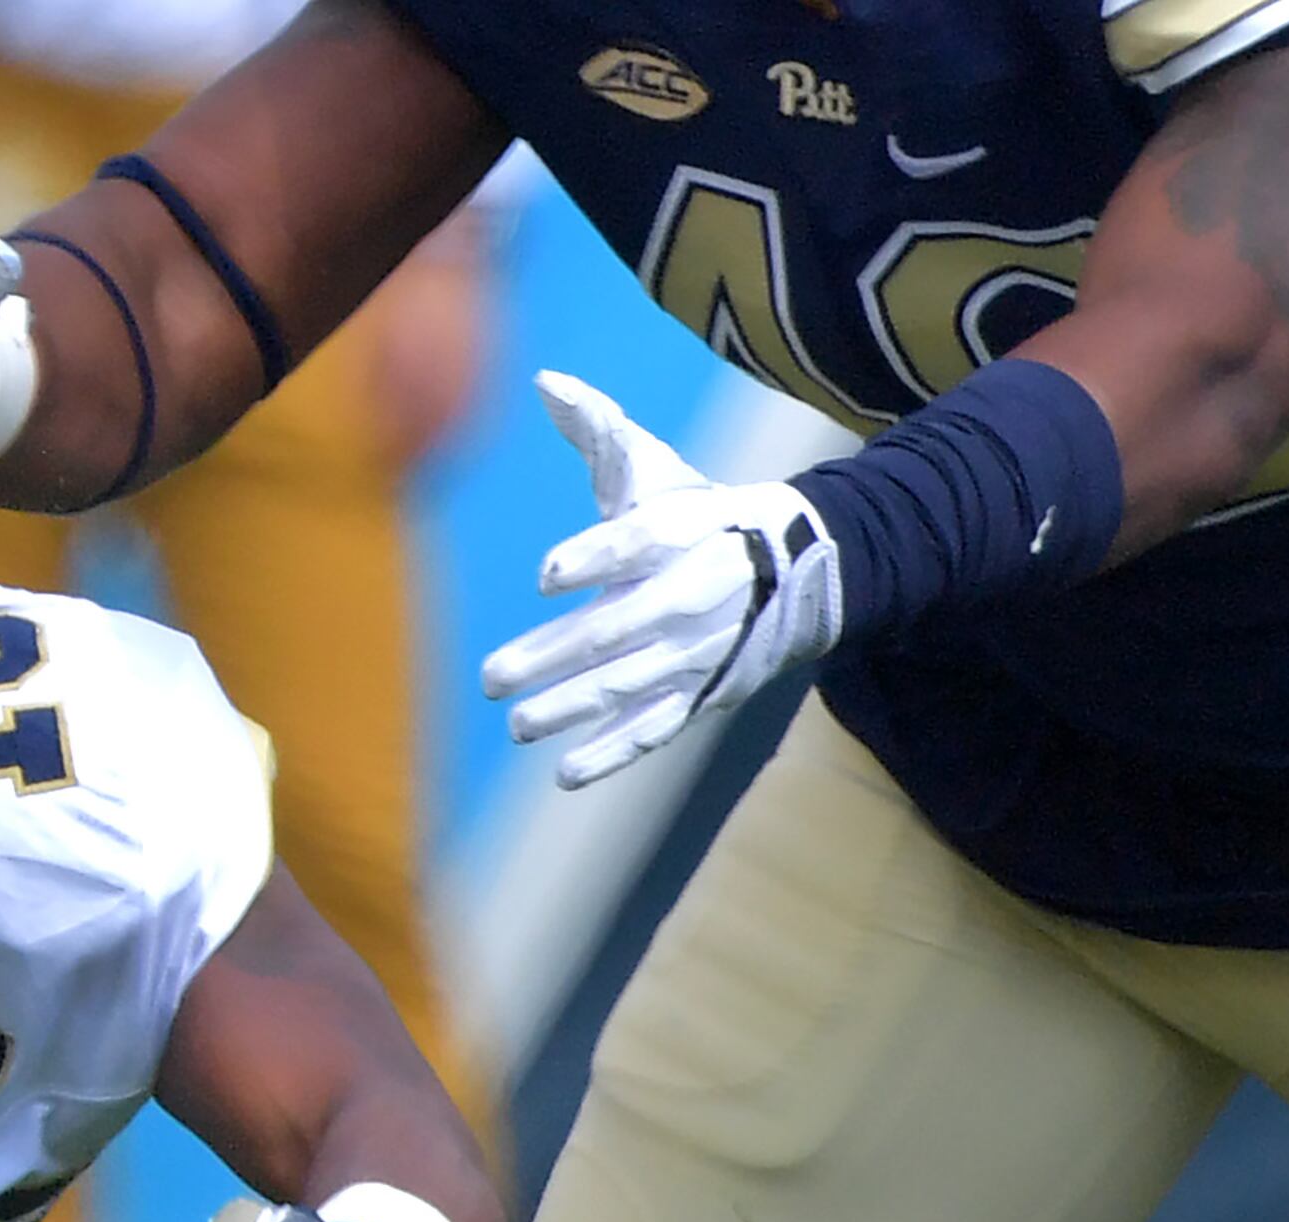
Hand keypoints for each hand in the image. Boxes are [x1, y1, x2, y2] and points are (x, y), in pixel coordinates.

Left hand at [481, 371, 841, 789]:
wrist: (796, 566)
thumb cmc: (700, 513)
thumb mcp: (655, 468)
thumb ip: (598, 429)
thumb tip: (545, 381)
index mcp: (685, 529)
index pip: (639, 541)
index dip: (595, 557)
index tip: (545, 576)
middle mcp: (694, 591)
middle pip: (621, 627)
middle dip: (556, 656)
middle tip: (492, 676)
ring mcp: (699, 649)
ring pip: (633, 684)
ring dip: (573, 709)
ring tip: (517, 724)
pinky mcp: (704, 691)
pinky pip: (659, 727)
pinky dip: (616, 754)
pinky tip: (567, 773)